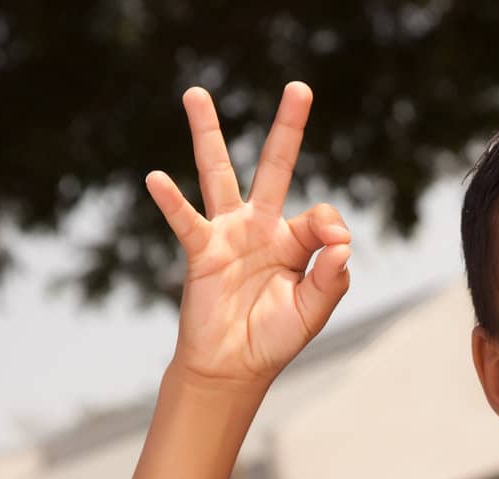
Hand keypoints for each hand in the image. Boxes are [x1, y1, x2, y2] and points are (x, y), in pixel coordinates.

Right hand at [144, 81, 352, 388]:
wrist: (233, 368)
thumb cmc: (273, 339)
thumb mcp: (313, 310)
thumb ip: (331, 277)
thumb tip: (342, 241)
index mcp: (294, 242)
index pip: (321, 216)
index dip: (330, 228)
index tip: (332, 248)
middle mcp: (261, 227)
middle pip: (275, 166)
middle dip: (288, 128)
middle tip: (300, 88)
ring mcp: (229, 234)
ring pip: (219, 173)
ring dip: (208, 135)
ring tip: (195, 93)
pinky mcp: (202, 251)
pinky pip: (186, 221)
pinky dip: (171, 202)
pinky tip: (156, 179)